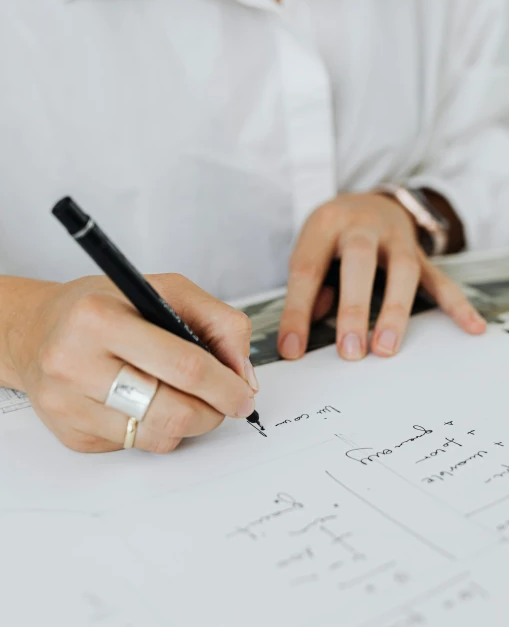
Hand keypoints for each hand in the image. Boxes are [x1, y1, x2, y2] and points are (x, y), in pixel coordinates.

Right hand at [7, 274, 256, 452]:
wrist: (37, 330)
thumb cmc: (106, 305)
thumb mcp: (165, 289)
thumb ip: (217, 321)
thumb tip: (243, 374)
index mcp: (100, 318)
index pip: (183, 365)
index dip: (224, 385)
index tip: (243, 393)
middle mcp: (75, 363)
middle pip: (172, 411)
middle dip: (213, 412)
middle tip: (225, 402)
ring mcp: (68, 405)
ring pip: (157, 437)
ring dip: (189, 424)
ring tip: (190, 401)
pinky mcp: (71, 435)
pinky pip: (135, 446)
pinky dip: (156, 429)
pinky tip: (148, 403)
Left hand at [278, 193, 485, 360]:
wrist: (371, 200)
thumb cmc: (333, 233)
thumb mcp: (310, 248)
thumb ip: (308, 288)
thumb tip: (302, 335)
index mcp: (326, 223)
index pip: (308, 269)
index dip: (298, 312)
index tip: (292, 349)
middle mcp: (362, 226)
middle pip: (359, 261)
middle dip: (354, 308)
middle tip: (349, 351)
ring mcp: (396, 237)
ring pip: (402, 269)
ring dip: (395, 310)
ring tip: (386, 349)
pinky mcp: (420, 253)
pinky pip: (439, 278)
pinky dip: (456, 303)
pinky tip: (470, 326)